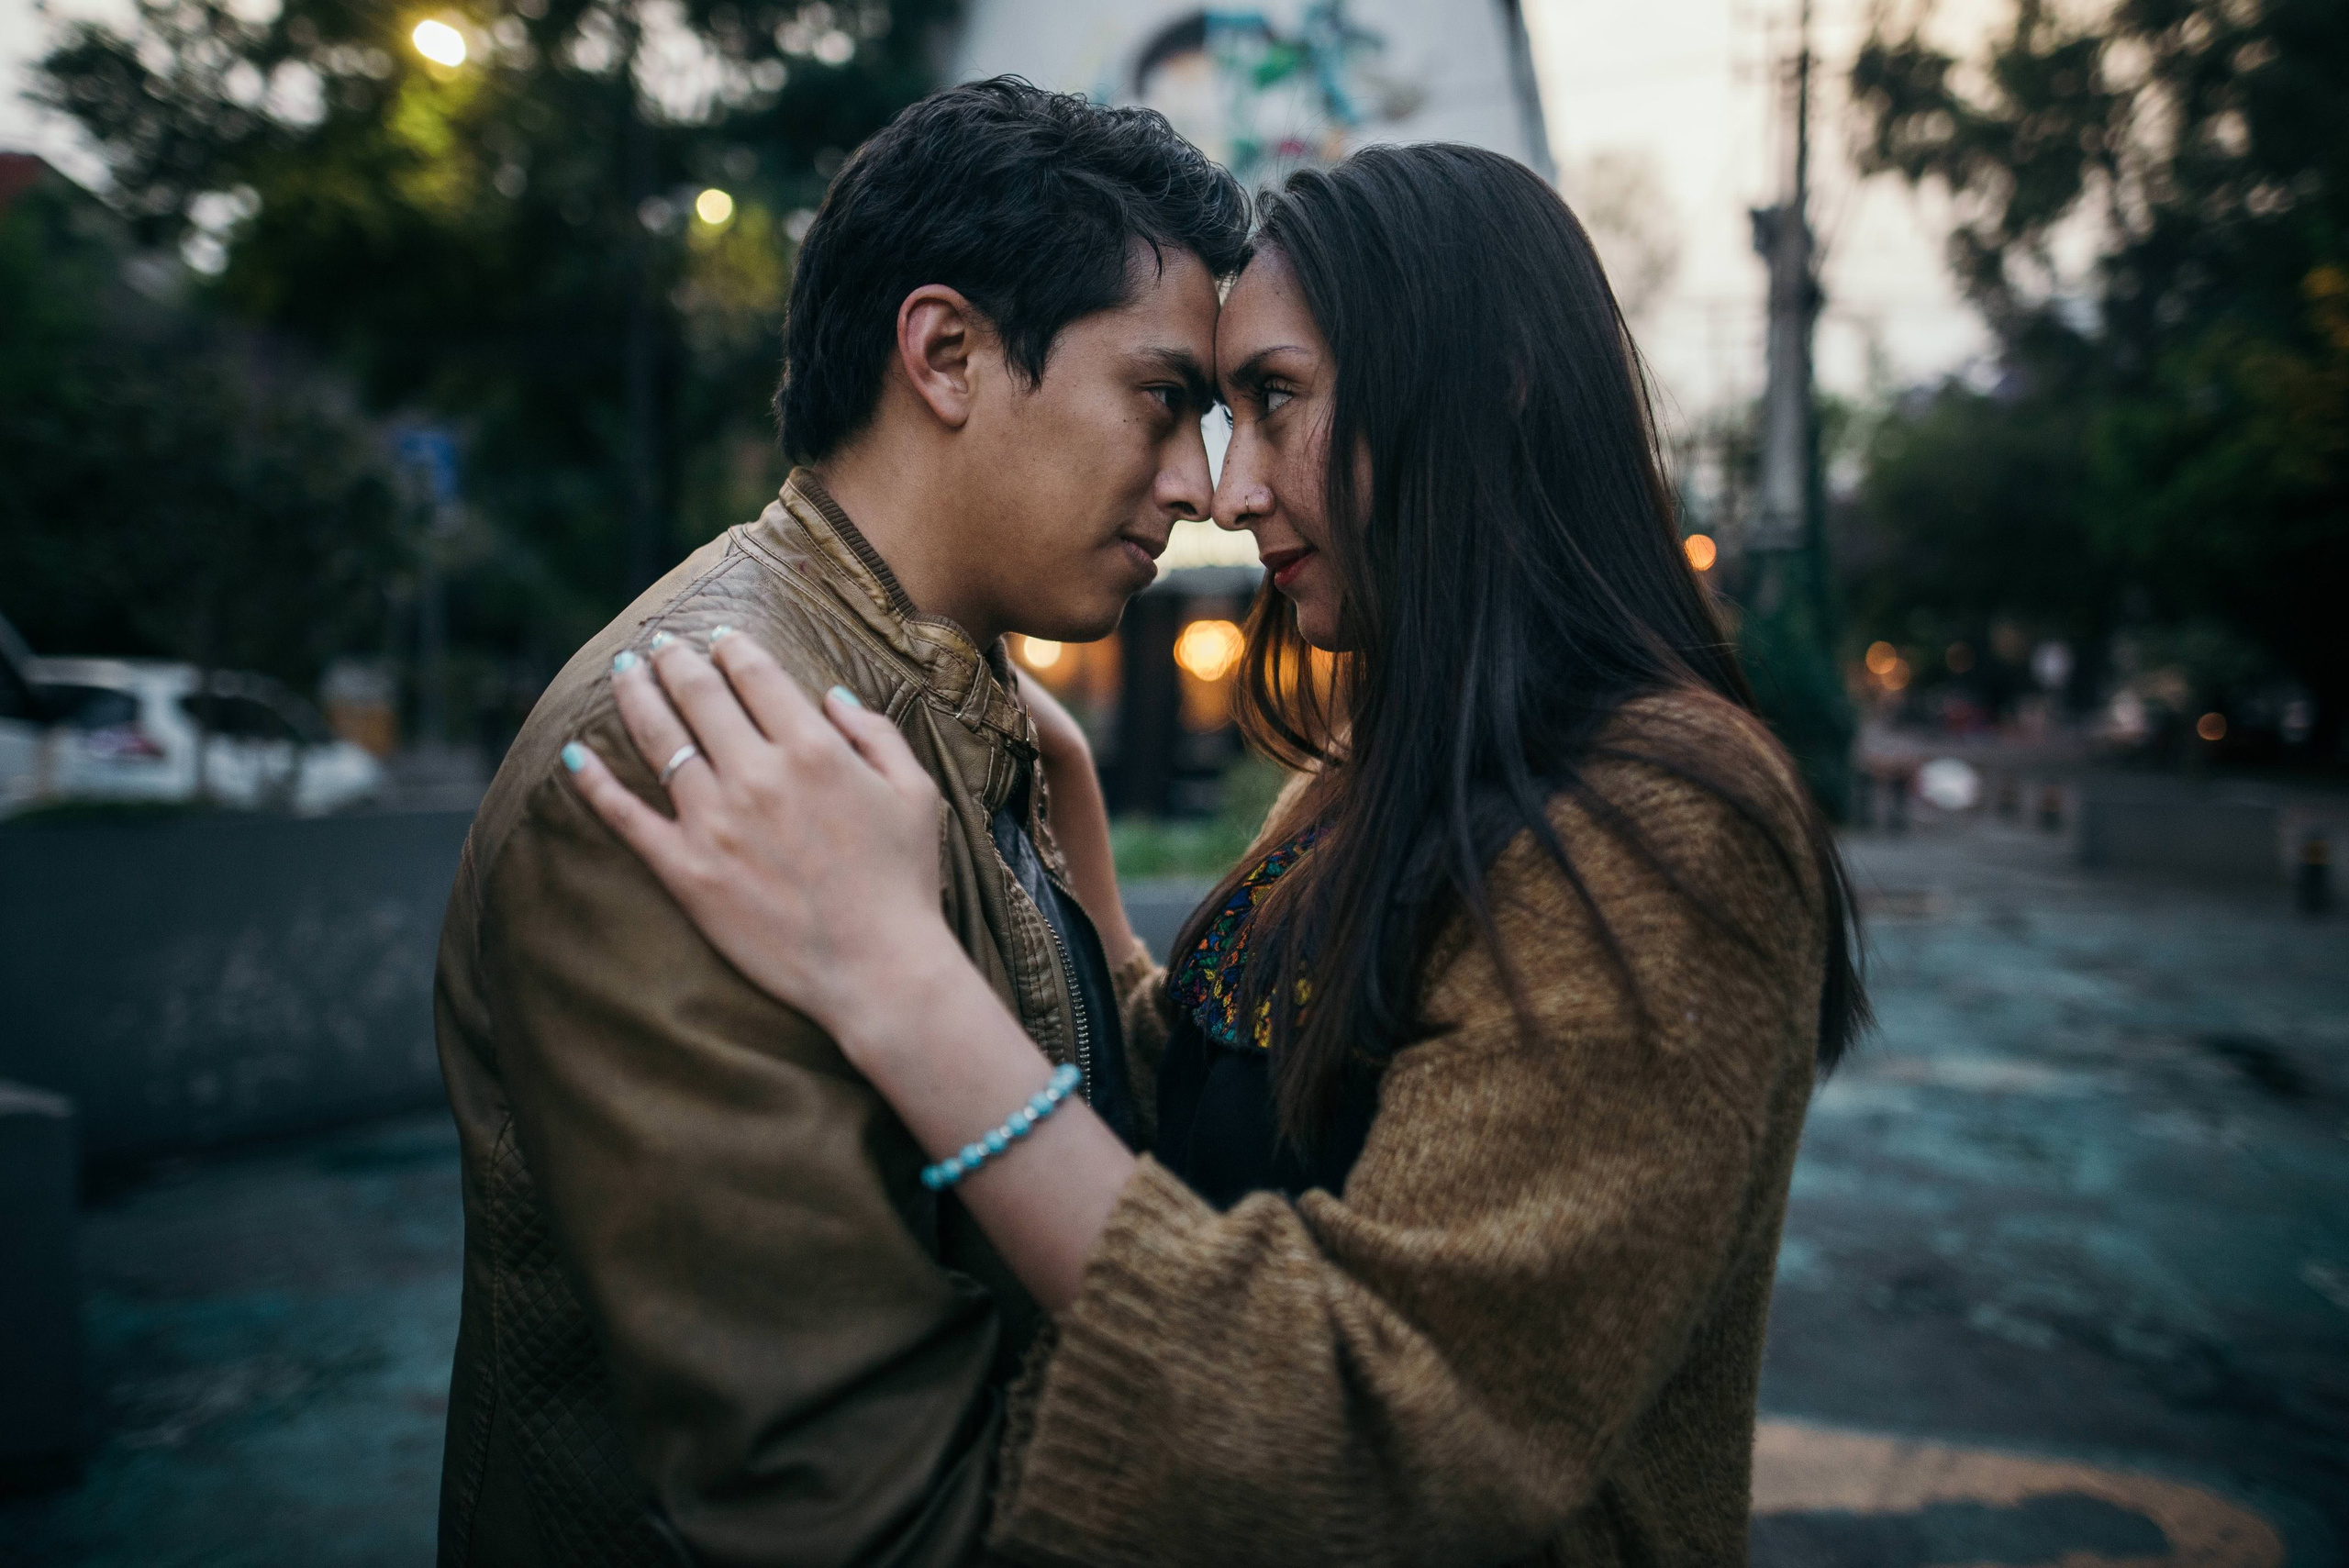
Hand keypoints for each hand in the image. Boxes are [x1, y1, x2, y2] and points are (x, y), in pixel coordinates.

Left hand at [572, 635, 1139, 1313]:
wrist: (879, 969)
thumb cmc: (905, 883)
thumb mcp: (916, 793)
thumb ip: (875, 733)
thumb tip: (830, 695)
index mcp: (813, 749)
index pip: (756, 676)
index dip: (732, 648)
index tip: (719, 637)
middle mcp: (756, 774)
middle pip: (699, 696)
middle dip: (675, 660)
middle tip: (660, 643)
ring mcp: (715, 822)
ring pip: (659, 739)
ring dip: (635, 696)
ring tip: (623, 672)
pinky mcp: (686, 871)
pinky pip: (626, 818)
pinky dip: (594, 782)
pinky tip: (574, 755)